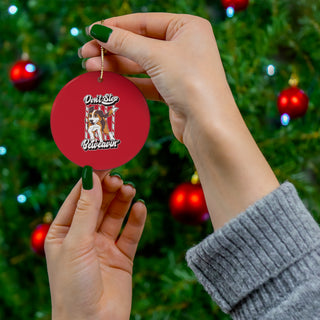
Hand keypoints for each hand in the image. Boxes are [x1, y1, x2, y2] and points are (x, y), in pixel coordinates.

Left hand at [45, 171, 146, 319]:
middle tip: (119, 178)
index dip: (91, 180)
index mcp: (64, 232)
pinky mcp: (122, 256)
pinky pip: (131, 233)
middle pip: (98, 204)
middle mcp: (84, 236)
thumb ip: (86, 209)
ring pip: (115, 215)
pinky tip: (140, 208)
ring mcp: (103, 246)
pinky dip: (136, 219)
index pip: (78, 198)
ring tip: (129, 189)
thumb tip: (91, 176)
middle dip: (108, 189)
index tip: (104, 162)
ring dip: (122, 201)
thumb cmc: (73, 286)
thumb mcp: (76, 242)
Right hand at [80, 13, 230, 142]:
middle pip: (140, 43)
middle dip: (112, 48)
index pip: (144, 22)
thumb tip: (99, 31)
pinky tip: (109, 80)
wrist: (207, 124)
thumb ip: (126, 42)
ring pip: (141, 64)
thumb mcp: (156, 55)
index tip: (92, 31)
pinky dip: (128, 81)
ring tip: (90, 68)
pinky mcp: (173, 90)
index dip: (116, 26)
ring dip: (116, 65)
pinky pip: (146, 81)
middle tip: (85, 53)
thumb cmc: (190, 82)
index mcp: (187, 27)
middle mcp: (184, 46)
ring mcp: (179, 69)